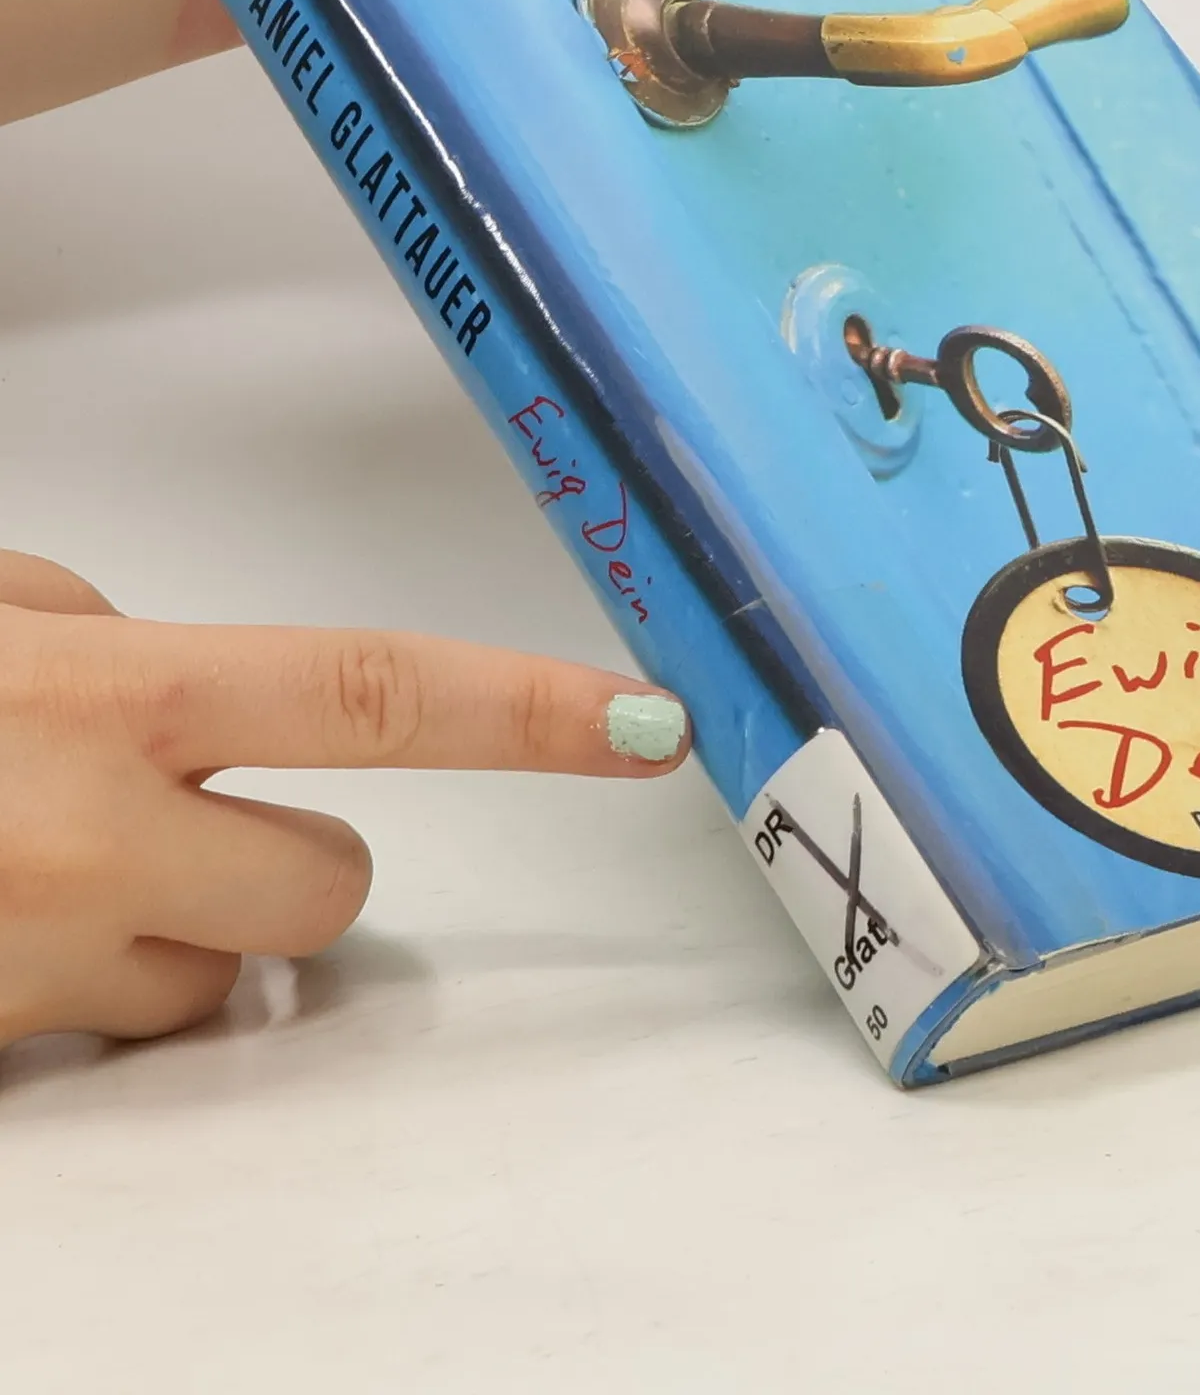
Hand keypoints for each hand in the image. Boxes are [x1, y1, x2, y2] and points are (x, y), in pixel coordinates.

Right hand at [0, 550, 690, 1051]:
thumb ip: (112, 640)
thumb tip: (192, 680)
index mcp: (116, 694)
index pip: (375, 695)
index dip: (526, 712)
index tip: (648, 726)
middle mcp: (95, 835)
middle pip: (335, 880)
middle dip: (301, 853)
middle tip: (181, 805)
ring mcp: (43, 960)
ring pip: (220, 977)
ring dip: (181, 925)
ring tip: (47, 862)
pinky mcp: (1, 1045)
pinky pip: (114, 1027)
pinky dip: (86, 980)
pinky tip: (3, 917)